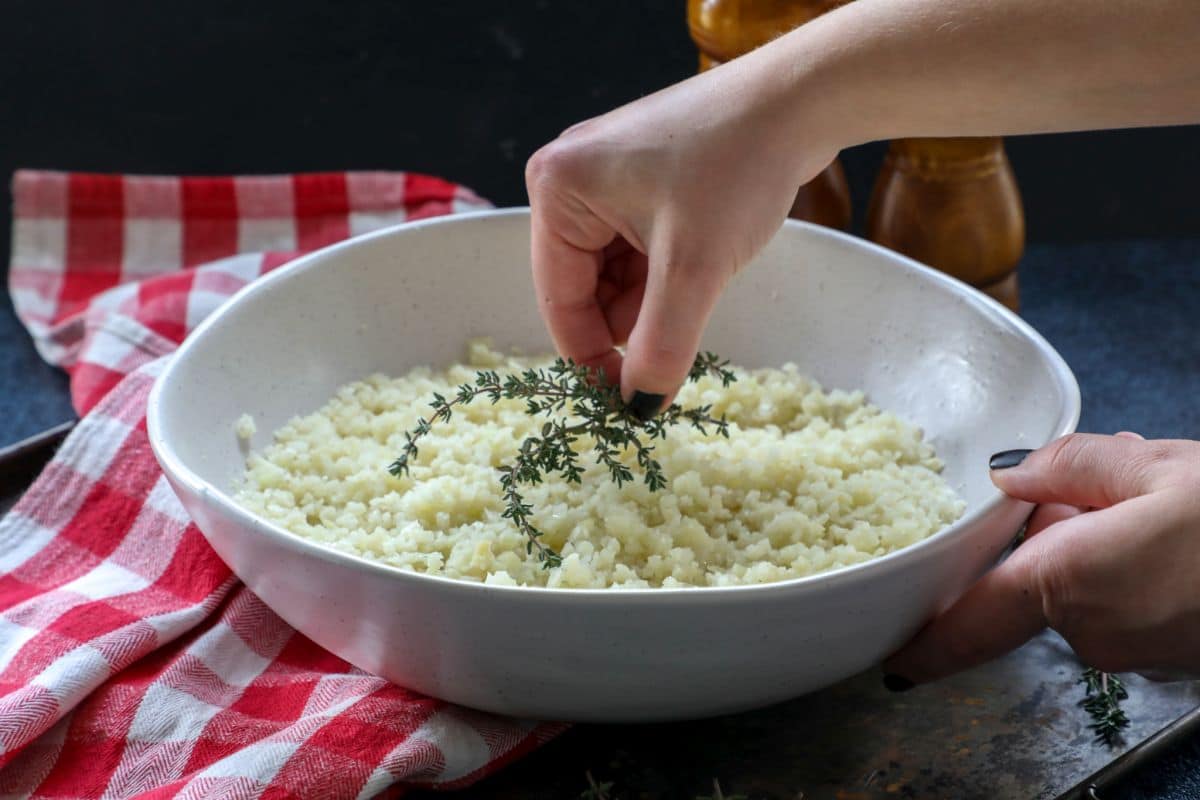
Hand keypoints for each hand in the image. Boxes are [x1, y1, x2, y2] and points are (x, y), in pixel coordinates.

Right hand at [525, 49, 841, 414]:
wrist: (801, 98)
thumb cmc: (736, 167)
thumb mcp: (694, 270)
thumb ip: (660, 347)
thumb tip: (639, 410)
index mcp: (558, 189)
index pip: (559, 299)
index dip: (592, 357)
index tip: (628, 403)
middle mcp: (570, 178)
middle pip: (585, 288)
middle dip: (630, 321)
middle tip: (676, 343)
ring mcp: (607, 175)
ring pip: (616, 273)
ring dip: (654, 298)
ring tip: (700, 285)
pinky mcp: (644, 176)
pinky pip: (640, 248)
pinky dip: (667, 273)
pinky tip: (703, 267)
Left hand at [883, 432, 1199, 688]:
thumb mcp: (1158, 469)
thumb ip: (1072, 466)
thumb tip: (1011, 473)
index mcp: (1065, 582)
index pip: (967, 623)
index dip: (926, 644)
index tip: (893, 660)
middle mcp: (1093, 632)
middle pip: (1037, 584)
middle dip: (1057, 539)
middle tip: (1104, 495)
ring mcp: (1138, 655)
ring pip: (1088, 596)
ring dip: (1101, 555)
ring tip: (1157, 511)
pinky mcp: (1176, 662)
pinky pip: (1129, 612)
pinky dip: (1138, 577)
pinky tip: (1176, 545)